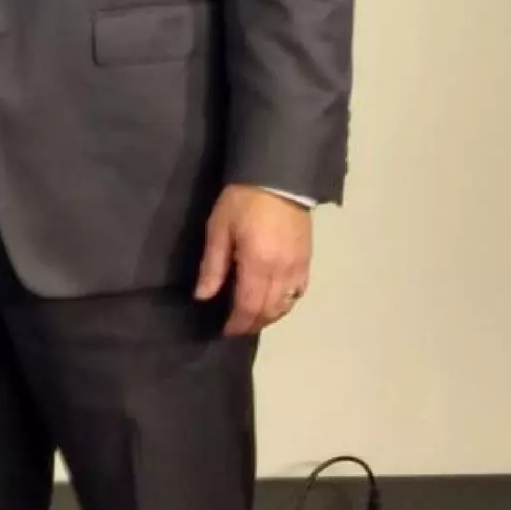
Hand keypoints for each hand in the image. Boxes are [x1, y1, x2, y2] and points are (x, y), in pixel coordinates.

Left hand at [194, 185, 311, 336]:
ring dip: (269, 316)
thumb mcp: (219, 229)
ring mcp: (298, 267)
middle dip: (252, 324)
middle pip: (268, 311)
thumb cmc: (242, 201)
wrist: (279, 178)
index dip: (237, 323)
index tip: (226, 330)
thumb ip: (212, 265)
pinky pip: (299, 292)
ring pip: (286, 305)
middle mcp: (281, 272)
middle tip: (237, 327)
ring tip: (253, 317)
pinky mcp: (307, 260)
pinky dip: (287, 303)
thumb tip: (203, 296)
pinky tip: (276, 301)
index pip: (248, 307)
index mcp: (257, 265)